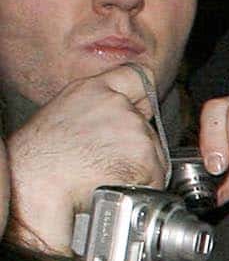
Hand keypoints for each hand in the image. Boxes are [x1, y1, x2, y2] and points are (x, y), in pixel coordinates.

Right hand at [4, 68, 165, 250]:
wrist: (40, 181)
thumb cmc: (41, 156)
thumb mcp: (64, 115)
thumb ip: (97, 110)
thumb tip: (116, 120)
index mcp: (93, 89)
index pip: (137, 76)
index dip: (141, 95)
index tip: (140, 107)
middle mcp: (119, 105)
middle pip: (147, 125)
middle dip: (135, 144)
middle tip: (105, 159)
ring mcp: (135, 129)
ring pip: (154, 153)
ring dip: (139, 166)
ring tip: (104, 173)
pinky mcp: (146, 156)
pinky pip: (156, 175)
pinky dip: (143, 184)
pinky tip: (114, 183)